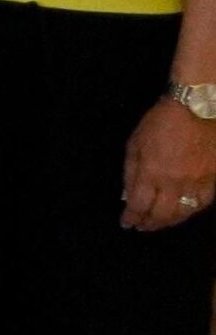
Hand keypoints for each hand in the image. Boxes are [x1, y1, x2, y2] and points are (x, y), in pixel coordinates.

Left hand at [123, 96, 215, 231]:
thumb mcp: (135, 143)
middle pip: (162, 214)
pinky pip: (203, 202)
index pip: (139, 205)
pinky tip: (184, 211)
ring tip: (160, 223)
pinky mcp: (214, 178)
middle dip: (149, 224)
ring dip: (170, 221)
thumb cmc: (161, 121)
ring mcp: (198, 181)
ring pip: (184, 212)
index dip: (131, 217)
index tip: (126, 223)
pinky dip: (192, 211)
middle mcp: (175, 182)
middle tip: (142, 227)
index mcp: (152, 172)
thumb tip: (127, 196)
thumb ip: (131, 172)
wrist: (199, 107)